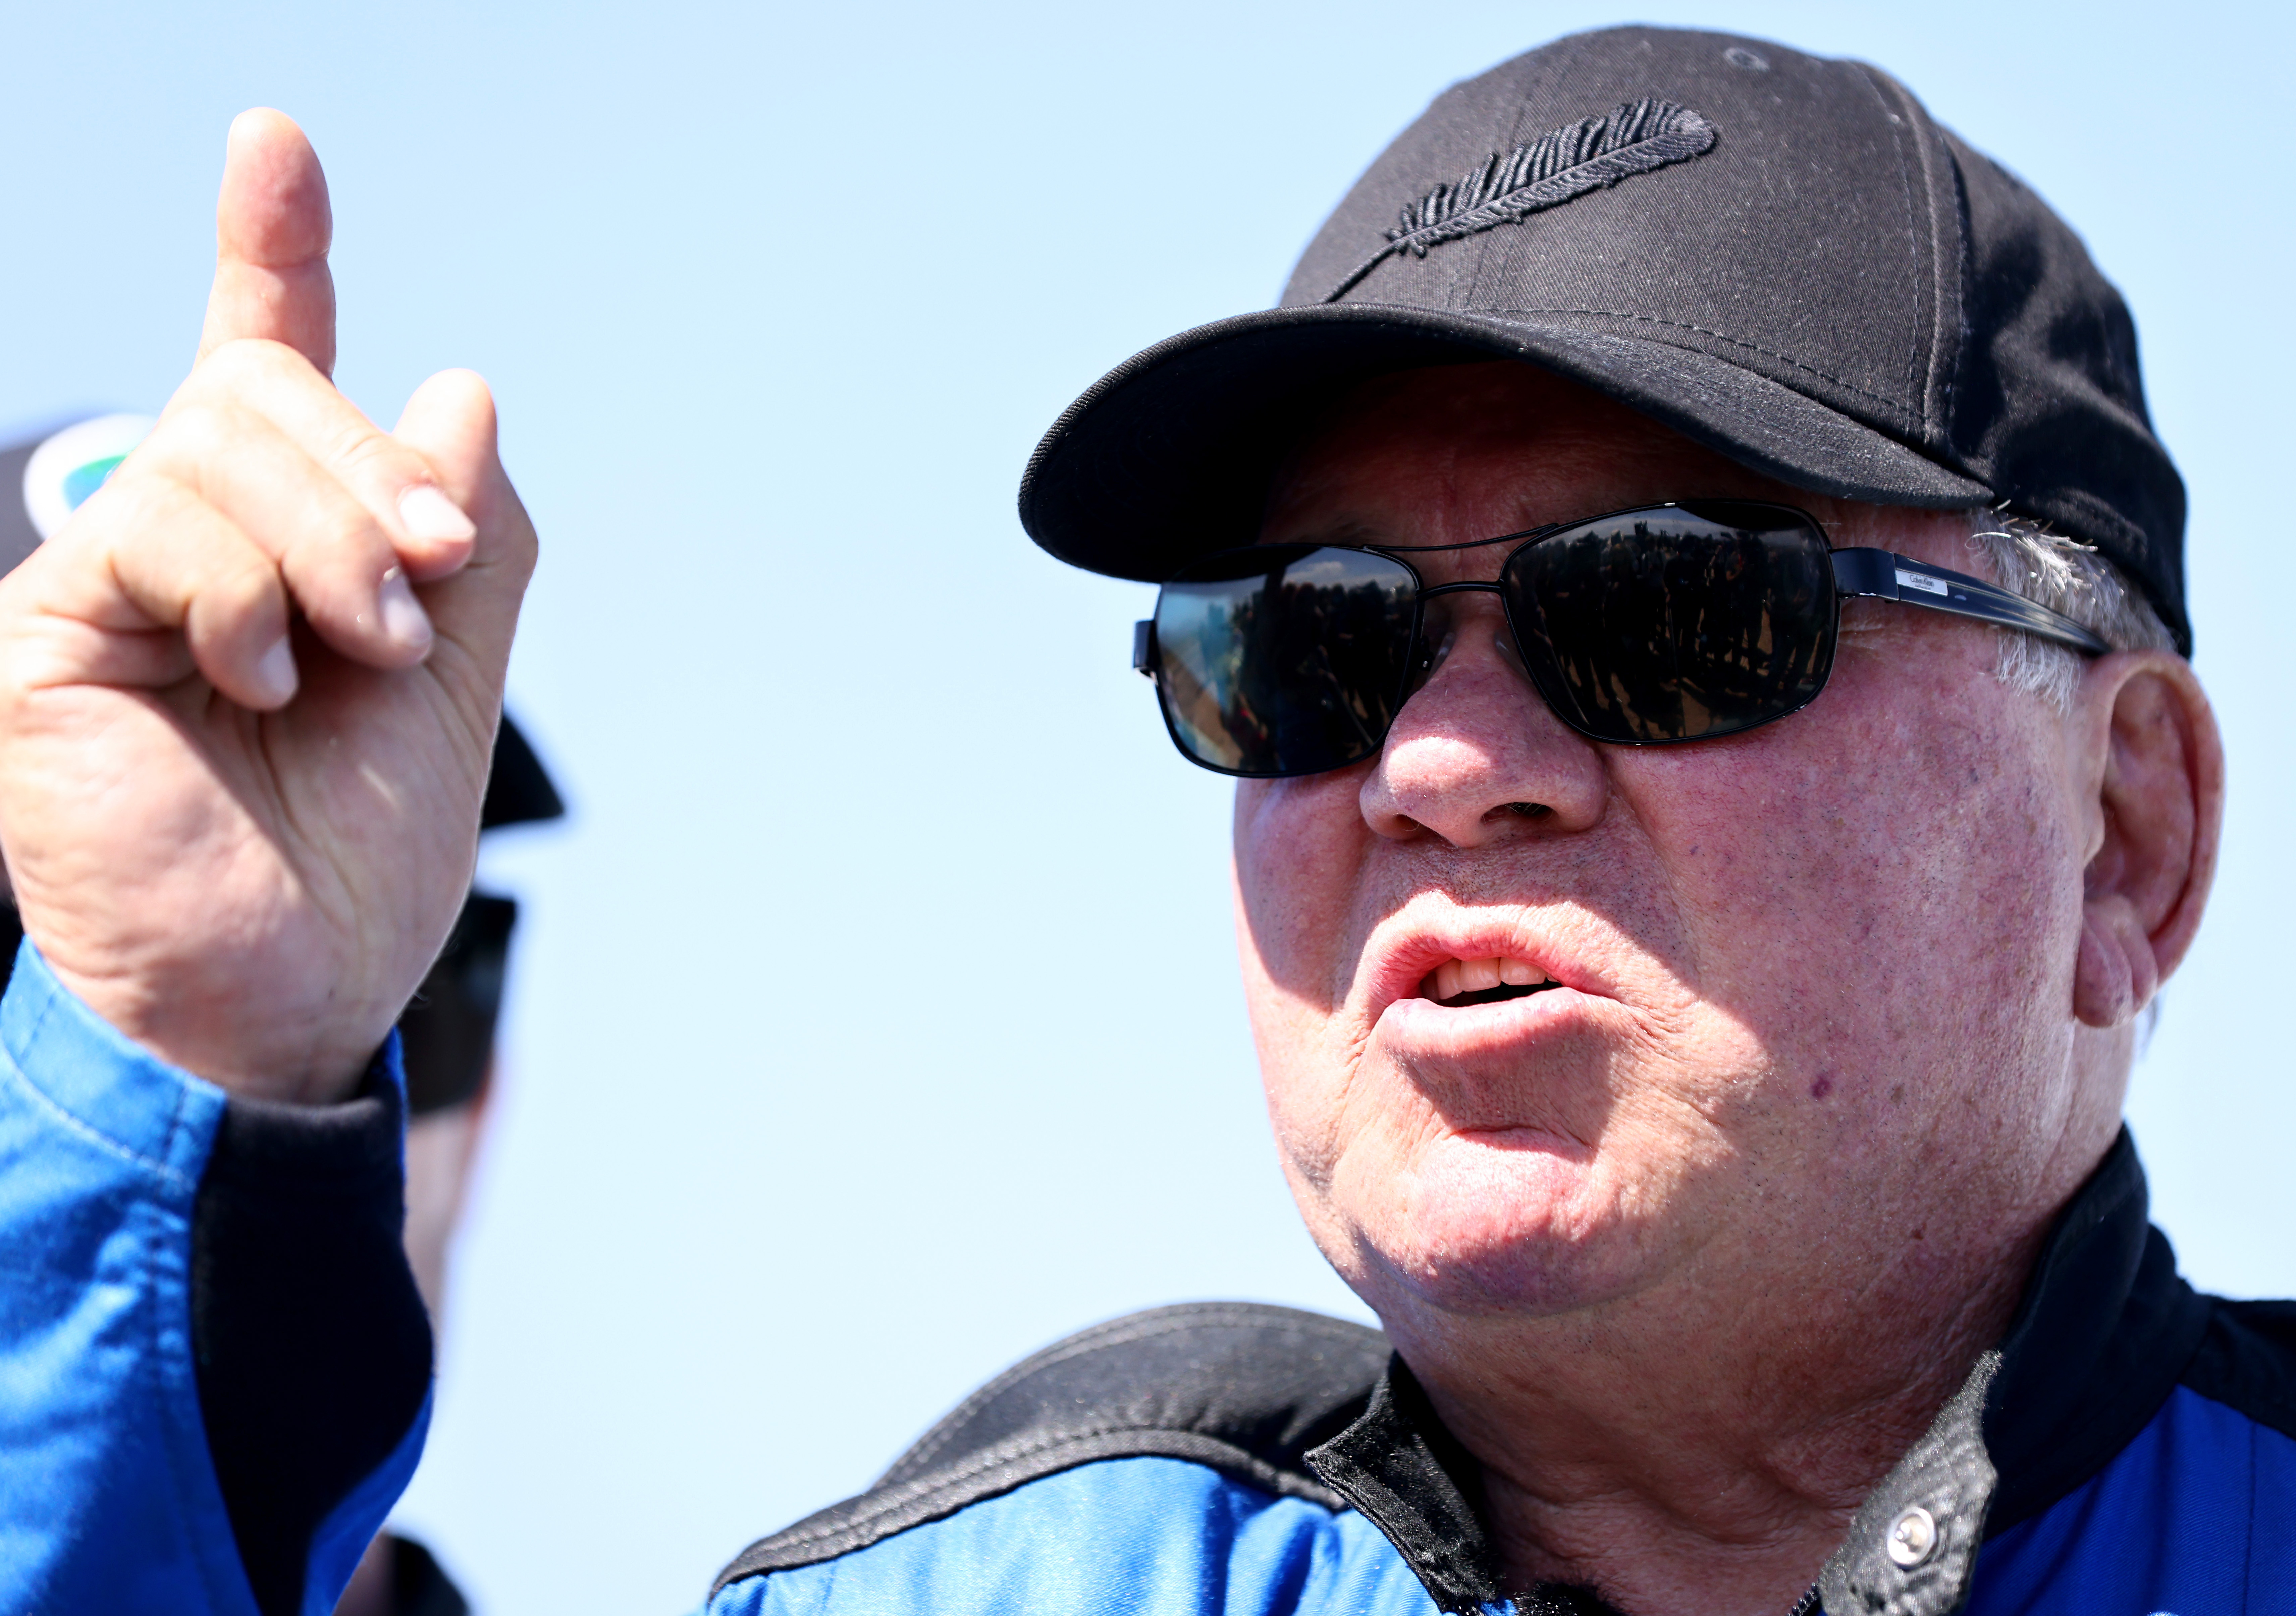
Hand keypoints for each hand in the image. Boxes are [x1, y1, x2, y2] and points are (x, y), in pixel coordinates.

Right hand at [0, 110, 536, 1102]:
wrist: (292, 978)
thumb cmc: (365, 853)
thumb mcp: (452, 676)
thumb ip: (460, 536)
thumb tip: (455, 383)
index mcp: (283, 545)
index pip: (265, 367)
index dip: (272, 253)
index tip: (277, 145)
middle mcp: (188, 539)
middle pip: (267, 388)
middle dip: (370, 470)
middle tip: (425, 576)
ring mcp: (109, 574)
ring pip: (218, 440)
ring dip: (326, 541)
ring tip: (355, 655)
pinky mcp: (51, 621)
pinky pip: (158, 523)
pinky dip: (245, 596)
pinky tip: (263, 682)